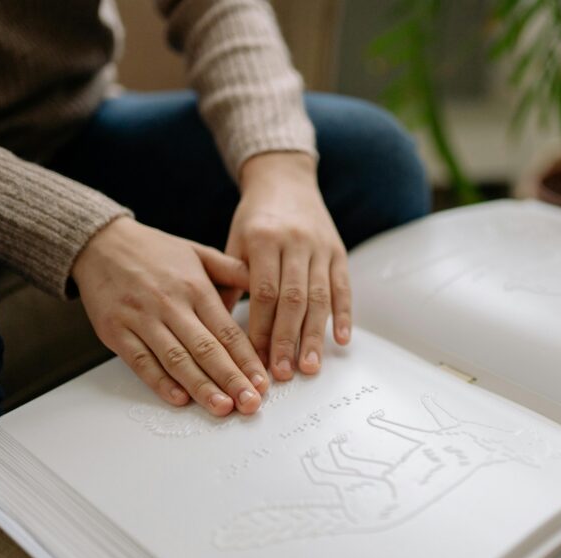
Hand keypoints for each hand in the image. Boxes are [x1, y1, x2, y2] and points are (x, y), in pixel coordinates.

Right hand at [72, 217, 267, 415]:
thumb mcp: (199, 252)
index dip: (247, 360)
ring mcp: (141, 319)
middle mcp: (170, 304)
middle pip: (206, 349)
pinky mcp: (116, 331)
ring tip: (222, 407)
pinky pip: (141, 361)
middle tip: (251, 403)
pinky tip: (179, 399)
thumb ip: (233, 271)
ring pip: (176, 360)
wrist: (98, 243)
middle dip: (231, 379)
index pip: (227, 331)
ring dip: (201, 387)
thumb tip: (267, 286)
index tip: (263, 382)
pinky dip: (160, 382)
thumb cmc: (154, 251)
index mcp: (195, 287)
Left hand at [226, 152, 351, 380]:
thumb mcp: (234, 243)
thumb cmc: (255, 218)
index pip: (264, 293)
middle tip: (283, 373)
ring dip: (314, 336)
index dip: (262, 329)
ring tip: (309, 367)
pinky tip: (341, 341)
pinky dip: (344, 315)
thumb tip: (217, 327)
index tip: (256, 360)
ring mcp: (320, 247)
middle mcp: (295, 242)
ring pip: (320, 297)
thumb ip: (229, 282)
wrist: (285, 181)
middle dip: (288, 340)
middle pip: (293, 299)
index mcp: (263, 239)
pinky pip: (343, 287)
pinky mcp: (339, 252)